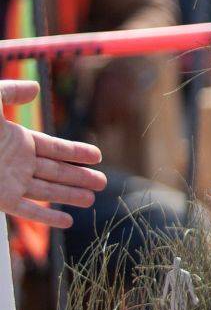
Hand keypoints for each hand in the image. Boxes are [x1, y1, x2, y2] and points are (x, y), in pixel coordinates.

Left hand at [0, 81, 105, 228]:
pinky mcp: (0, 199)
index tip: (97, 156)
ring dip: (69, 196)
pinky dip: (47, 217)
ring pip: (47, 191)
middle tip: (102, 183)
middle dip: (79, 177)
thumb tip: (35, 88)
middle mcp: (17, 163)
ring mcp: (9, 182)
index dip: (76, 152)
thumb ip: (10, 92)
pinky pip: (27, 210)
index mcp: (17, 140)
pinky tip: (65, 221)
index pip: (54, 147)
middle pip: (55, 171)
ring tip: (90, 200)